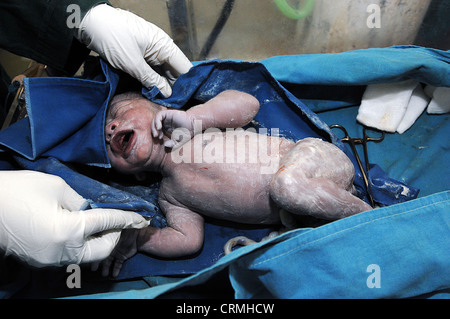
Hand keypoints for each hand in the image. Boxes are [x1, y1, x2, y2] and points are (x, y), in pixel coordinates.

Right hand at [0, 170, 148, 267]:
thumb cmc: (19, 191)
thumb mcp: (57, 187)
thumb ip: (83, 201)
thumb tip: (95, 209)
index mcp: (69, 231)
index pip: (108, 223)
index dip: (128, 218)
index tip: (142, 217)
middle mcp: (63, 252)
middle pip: (104, 249)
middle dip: (115, 234)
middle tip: (118, 219)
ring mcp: (52, 261)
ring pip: (89, 255)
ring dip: (99, 240)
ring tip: (99, 222)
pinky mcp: (43, 262)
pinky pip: (72, 255)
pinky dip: (82, 244)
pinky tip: (79, 228)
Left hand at [76, 4, 192, 96]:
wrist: (91, 23)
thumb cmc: (112, 38)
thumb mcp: (132, 64)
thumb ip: (152, 80)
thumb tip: (167, 94)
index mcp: (164, 45)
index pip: (184, 67)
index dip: (186, 85)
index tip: (185, 101)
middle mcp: (162, 48)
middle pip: (175, 71)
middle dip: (175, 88)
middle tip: (172, 106)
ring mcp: (152, 51)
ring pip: (164, 72)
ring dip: (164, 86)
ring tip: (163, 102)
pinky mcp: (142, 55)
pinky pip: (154, 70)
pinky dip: (154, 80)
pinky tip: (153, 92)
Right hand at [91, 229, 138, 277]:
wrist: (138, 234)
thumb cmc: (126, 228)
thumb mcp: (115, 228)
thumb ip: (105, 230)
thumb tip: (95, 229)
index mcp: (105, 238)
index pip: (96, 245)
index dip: (93, 251)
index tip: (89, 256)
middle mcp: (108, 246)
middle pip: (100, 256)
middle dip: (97, 262)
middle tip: (94, 268)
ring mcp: (114, 253)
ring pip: (108, 262)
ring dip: (105, 268)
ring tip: (104, 274)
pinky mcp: (121, 257)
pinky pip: (117, 265)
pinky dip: (116, 270)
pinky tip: (114, 274)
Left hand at [151, 109, 195, 147]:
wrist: (194, 125)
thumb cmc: (188, 132)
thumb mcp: (179, 141)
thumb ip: (173, 144)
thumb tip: (165, 144)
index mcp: (167, 127)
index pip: (157, 129)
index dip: (156, 134)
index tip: (160, 139)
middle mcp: (166, 122)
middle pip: (154, 124)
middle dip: (154, 131)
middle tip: (156, 137)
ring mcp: (167, 117)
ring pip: (155, 120)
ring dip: (154, 127)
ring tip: (157, 133)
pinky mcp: (168, 113)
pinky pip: (159, 115)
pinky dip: (157, 121)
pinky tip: (159, 127)